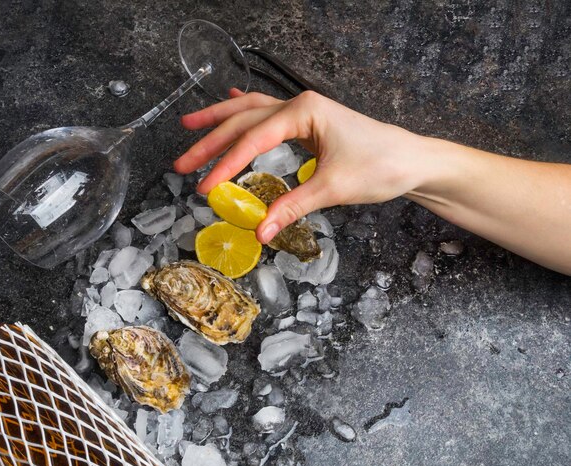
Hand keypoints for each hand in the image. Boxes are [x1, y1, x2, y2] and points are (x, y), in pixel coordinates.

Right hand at [174, 89, 425, 243]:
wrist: (413, 161)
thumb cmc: (381, 166)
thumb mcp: (333, 188)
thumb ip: (292, 206)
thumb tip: (259, 232)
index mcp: (304, 111)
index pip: (254, 138)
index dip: (226, 164)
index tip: (205, 187)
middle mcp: (300, 105)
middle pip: (244, 119)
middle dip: (210, 141)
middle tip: (181, 163)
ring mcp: (303, 113)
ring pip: (252, 111)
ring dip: (220, 120)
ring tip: (189, 126)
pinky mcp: (308, 125)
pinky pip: (268, 115)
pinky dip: (245, 113)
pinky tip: (231, 104)